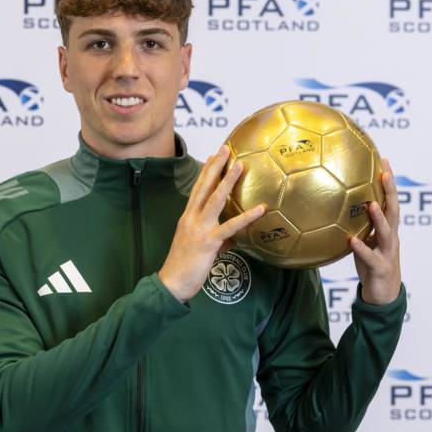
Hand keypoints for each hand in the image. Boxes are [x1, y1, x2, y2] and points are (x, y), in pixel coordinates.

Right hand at [158, 145, 264, 302]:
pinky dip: (246, 217)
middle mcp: (191, 218)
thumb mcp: (199, 247)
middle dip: (215, 167)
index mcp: (187, 217)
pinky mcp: (208, 242)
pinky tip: (260, 209)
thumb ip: (217, 238)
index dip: (206, 172)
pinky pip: (230, 227)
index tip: (214, 156)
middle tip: (225, 148)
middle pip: (204, 187)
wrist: (171, 283)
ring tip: (240, 165)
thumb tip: (234, 236)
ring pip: (215, 199)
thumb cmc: (183, 267)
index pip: (197, 189)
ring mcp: (199, 229)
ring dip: (228, 181)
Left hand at [349, 158, 400, 305]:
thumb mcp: (367, 242)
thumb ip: (359, 226)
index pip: (390, 200)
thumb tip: (340, 206)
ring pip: (386, 232)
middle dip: (391, 191)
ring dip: (379, 218)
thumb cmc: (373, 266)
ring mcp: (388, 253)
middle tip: (385, 171)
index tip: (383, 159)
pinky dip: (361, 248)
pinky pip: (370, 257)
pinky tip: (351, 240)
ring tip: (371, 203)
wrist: (384, 297)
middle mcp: (391, 238)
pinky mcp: (380, 268)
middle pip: (394, 210)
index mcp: (388, 230)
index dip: (388, 181)